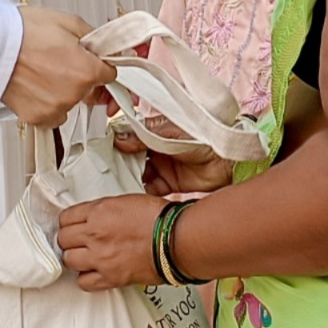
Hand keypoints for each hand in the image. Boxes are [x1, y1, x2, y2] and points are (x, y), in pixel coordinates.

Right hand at [2, 7, 113, 127]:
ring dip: (62, 91)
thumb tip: (104, 47)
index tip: (88, 60)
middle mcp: (74, 93)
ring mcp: (55, 108)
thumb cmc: (23, 32)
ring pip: (70, 102)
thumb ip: (93, 37)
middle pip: (89, 89)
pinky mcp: (37, 118)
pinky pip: (52, 115)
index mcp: (87, 70)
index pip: (109, 74)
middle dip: (79, 76)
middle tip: (57, 61)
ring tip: (41, 71)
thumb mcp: (67, 21)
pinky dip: (47, 104)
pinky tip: (35, 86)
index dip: (98, 64)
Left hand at [58, 194, 164, 290]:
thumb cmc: (160, 218)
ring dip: (75, 258)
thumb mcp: (127, 201)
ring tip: (84, 256)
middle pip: (63, 239)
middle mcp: (95, 234)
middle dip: (69, 239)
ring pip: (68, 260)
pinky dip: (85, 278)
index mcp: (99, 211)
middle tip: (77, 241)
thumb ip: (105, 210)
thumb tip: (96, 217)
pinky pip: (84, 282)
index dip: (68, 222)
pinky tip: (93, 272)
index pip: (65, 217)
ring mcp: (100, 258)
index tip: (72, 225)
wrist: (175, 239)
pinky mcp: (110, 277)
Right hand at [109, 109, 233, 193]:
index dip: (114, 142)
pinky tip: (127, 197)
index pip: (128, 136)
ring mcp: (160, 166)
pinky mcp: (168, 184)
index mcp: (154, 130)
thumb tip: (117, 138)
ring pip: (135, 173)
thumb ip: (143, 136)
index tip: (98, 148)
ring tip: (109, 184)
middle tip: (99, 170)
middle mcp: (154, 148)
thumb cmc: (203, 136)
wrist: (229, 159)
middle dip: (116, 163)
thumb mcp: (169, 132)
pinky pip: (148, 189)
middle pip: (128, 157)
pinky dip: (138, 193)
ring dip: (125, 178)